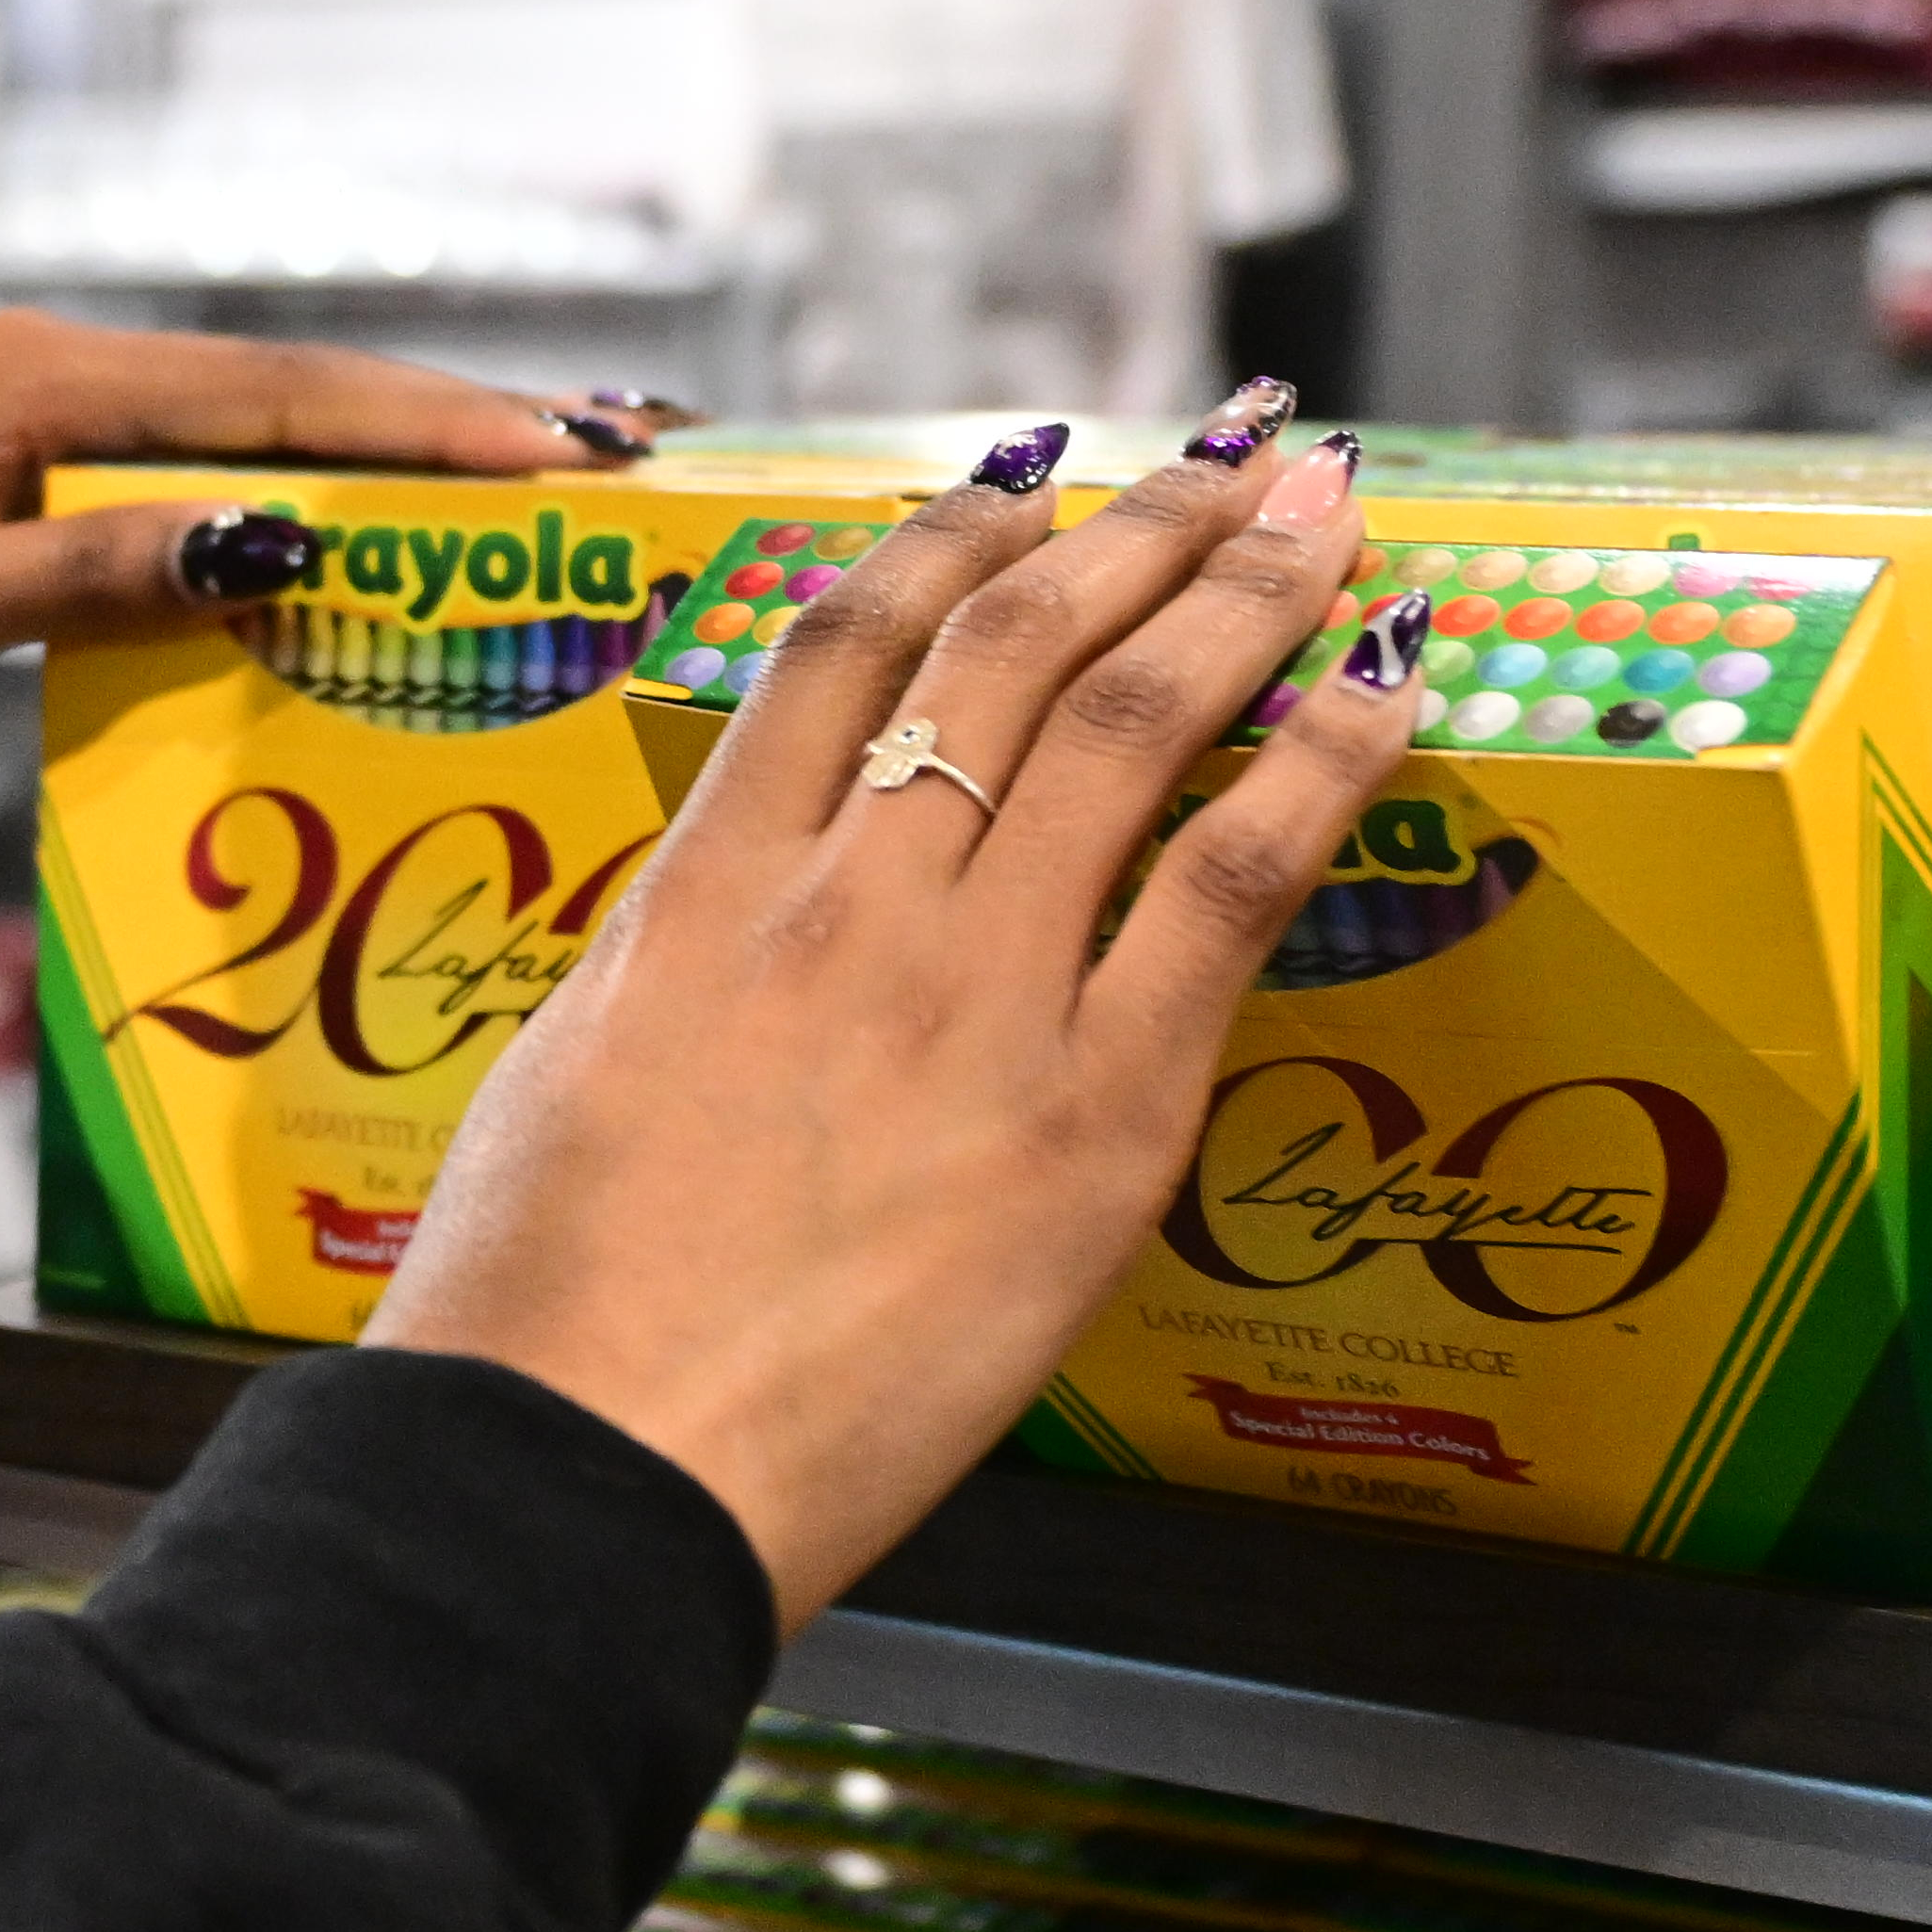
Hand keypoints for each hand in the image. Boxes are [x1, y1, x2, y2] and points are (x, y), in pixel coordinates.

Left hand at [0, 311, 659, 816]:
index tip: (568, 455)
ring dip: (384, 471)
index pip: (280, 397)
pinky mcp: (17, 479)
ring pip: (250, 441)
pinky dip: (288, 513)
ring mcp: (36, 423)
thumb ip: (108, 568)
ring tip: (534, 497)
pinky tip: (361, 557)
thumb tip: (287, 540)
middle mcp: (51, 376)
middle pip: (292, 398)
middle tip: (613, 456)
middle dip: (452, 430)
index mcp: (39, 380)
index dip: (434, 428)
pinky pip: (188, 488)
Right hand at [370, 413, 1411, 1627]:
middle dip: (1139, 526)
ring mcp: (974, 990)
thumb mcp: (566, 1087)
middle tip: (1227, 460)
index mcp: (703, 892)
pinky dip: (1323, 759)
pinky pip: (1228, 883)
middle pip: (1013, 643)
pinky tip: (1389, 679)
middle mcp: (846, 900)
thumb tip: (722, 942)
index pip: (840, 643)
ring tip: (1318, 511)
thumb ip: (673, 981)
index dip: (950, 534)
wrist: (588, 1471)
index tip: (1026, 486)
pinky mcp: (1092, 1109)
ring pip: (1134, 716)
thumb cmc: (542, 1330)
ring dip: (1245, 588)